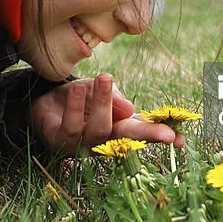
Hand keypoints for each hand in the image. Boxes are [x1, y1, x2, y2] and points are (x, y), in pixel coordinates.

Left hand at [30, 73, 185, 155]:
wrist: (43, 100)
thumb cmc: (79, 98)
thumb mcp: (100, 90)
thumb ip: (115, 99)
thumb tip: (130, 110)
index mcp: (117, 127)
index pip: (141, 130)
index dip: (159, 134)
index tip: (179, 139)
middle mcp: (103, 140)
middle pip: (127, 138)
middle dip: (146, 134)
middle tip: (166, 133)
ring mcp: (82, 144)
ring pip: (100, 129)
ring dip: (103, 102)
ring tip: (104, 77)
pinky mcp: (59, 141)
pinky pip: (71, 127)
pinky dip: (76, 105)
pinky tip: (78, 88)